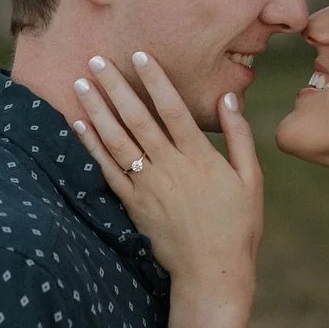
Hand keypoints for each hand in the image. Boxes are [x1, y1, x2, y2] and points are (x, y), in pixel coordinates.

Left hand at [73, 53, 263, 310]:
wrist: (212, 272)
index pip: (172, 109)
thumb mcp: (250, 179)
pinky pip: (108, 171)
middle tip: (95, 59)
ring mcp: (148, 187)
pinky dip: (92, 147)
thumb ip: (239, 136)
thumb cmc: (237, 227)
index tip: (139, 55)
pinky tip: (78, 126)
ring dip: (96, 110)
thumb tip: (230, 99)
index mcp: (199, 157)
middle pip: (137, 118)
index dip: (154, 80)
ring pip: (116, 141)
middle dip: (115, 86)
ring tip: (79, 84)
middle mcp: (169, 167)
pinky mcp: (134, 206)